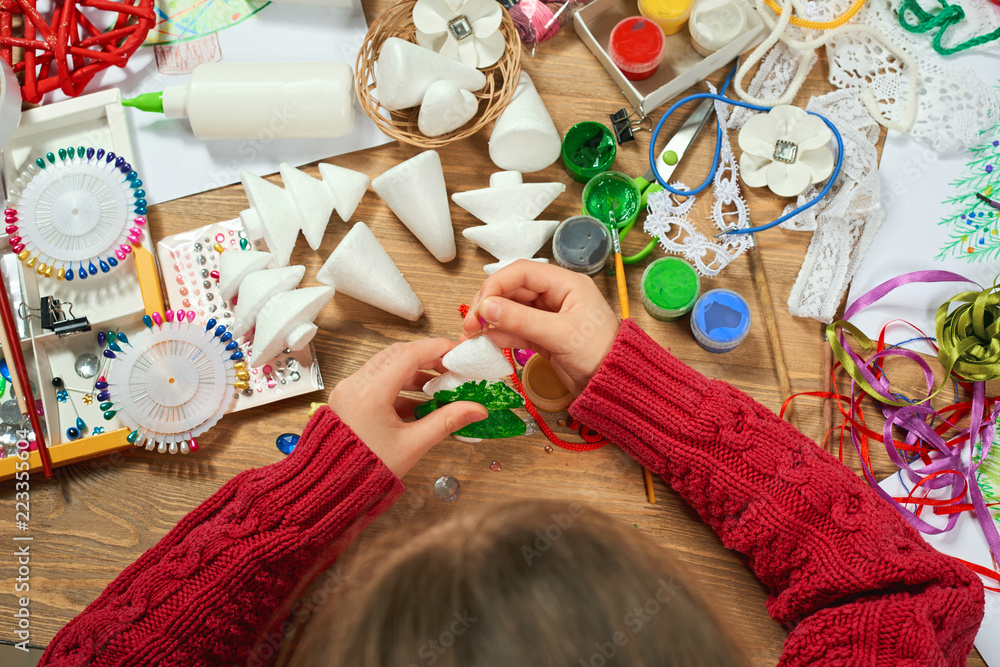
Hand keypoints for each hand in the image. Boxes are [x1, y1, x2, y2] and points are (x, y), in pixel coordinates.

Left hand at [328, 339, 488, 477]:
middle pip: (398, 355)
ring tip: (439, 385)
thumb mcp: (413, 445)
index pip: (409, 355)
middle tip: (452, 367)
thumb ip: (447, 421)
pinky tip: (418, 400)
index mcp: (371, 393)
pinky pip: (376, 379)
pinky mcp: (347, 398)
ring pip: (386, 365)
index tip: (459, 352)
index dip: (438, 349)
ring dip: (414, 371)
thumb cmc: (368, 471)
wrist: (332, 488)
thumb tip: (476, 409)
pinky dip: (399, 384)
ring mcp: (349, 389)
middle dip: (428, 357)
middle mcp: (356, 384)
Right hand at [462, 261, 620, 394]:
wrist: (616, 385)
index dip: (495, 286)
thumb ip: (522, 320)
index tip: (478, 306)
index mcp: (565, 283)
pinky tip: (485, 343)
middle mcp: (554, 295)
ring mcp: (547, 316)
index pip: (521, 272)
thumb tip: (486, 308)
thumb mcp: (561, 334)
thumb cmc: (601, 353)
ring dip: (489, 322)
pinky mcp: (542, 336)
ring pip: (509, 310)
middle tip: (469, 325)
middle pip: (511, 290)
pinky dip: (499, 335)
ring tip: (470, 337)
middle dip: (487, 305)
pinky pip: (515, 329)